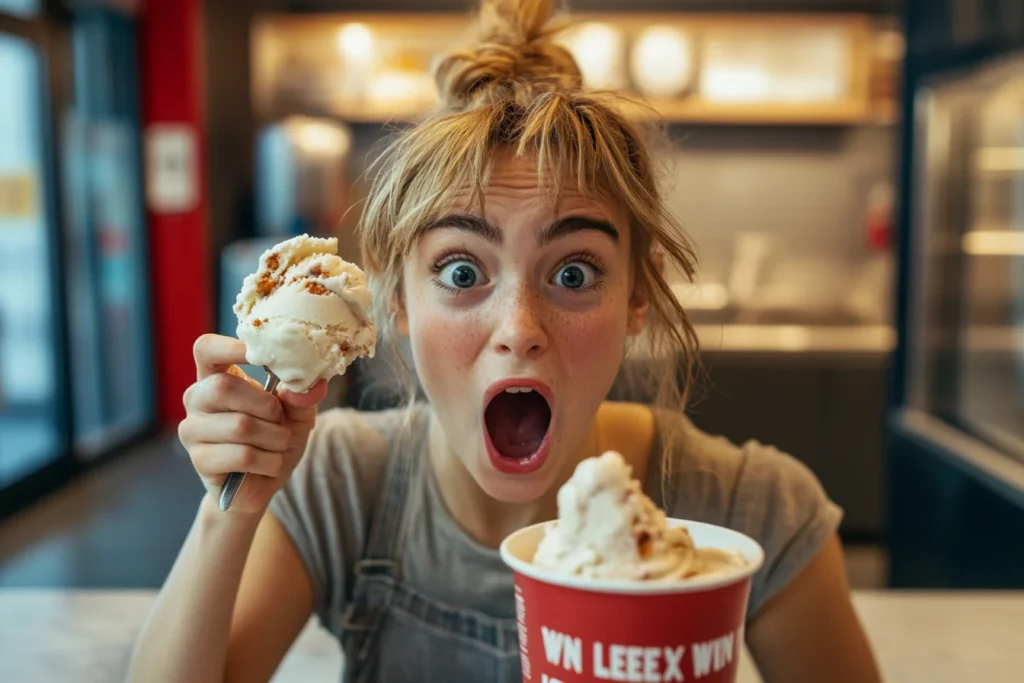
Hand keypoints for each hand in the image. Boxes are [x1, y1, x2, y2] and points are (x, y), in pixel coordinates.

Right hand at [178, 334, 328, 515]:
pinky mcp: (199, 460)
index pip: (206, 349)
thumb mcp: (296, 414)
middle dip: (265, 405)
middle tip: (280, 420)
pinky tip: (268, 464)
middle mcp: (197, 399)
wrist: (264, 483)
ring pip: (240, 426)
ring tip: (278, 445)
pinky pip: (242, 455)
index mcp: (217, 377)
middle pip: (223, 387)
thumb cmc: (275, 439)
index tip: (259, 352)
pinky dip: (268, 461)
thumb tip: (313, 384)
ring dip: (274, 438)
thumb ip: (303, 397)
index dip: (229, 346)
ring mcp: (192, 430)